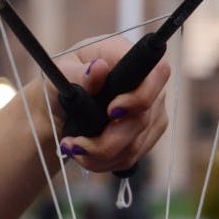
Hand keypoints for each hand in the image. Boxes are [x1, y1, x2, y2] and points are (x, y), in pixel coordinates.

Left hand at [50, 36, 170, 173]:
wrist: (61, 108)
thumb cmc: (63, 81)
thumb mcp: (61, 72)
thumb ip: (78, 73)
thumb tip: (98, 68)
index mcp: (130, 57)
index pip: (157, 74)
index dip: (139, 97)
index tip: (111, 112)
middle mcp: (149, 85)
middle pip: (142, 120)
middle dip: (107, 141)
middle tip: (76, 144)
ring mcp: (152, 113)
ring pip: (134, 146)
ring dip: (99, 155)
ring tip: (72, 148)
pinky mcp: (146, 137)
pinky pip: (129, 158)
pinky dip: (102, 161)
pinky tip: (83, 154)